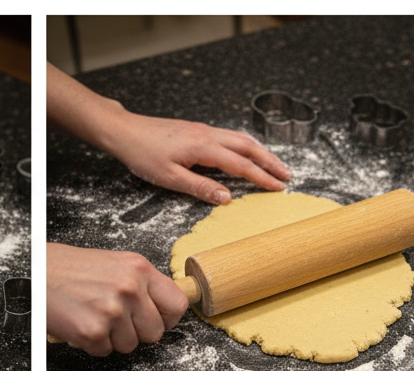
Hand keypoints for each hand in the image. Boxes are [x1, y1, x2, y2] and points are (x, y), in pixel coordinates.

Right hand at [47, 243, 189, 355]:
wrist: (36, 273)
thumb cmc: (72, 269)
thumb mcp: (116, 264)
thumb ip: (142, 284)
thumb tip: (162, 308)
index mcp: (139, 269)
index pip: (177, 305)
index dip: (167, 318)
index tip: (157, 319)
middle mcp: (130, 289)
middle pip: (155, 333)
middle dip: (137, 332)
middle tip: (117, 320)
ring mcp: (112, 312)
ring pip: (130, 346)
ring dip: (113, 338)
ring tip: (95, 316)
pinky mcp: (94, 332)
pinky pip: (105, 351)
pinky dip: (92, 344)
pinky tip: (82, 323)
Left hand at [103, 112, 290, 204]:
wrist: (126, 132)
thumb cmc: (143, 155)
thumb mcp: (170, 178)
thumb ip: (200, 187)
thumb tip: (227, 198)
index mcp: (204, 147)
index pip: (241, 165)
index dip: (261, 178)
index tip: (278, 189)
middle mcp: (209, 134)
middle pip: (249, 147)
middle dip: (270, 162)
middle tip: (287, 176)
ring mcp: (204, 130)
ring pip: (241, 139)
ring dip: (260, 152)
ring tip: (274, 166)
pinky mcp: (198, 130)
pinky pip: (230, 137)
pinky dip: (246, 147)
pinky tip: (248, 154)